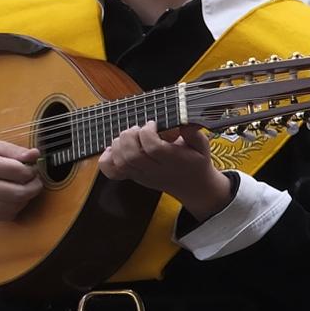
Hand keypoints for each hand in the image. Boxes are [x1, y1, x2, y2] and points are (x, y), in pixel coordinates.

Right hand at [0, 136, 42, 220]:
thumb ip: (12, 150)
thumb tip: (35, 155)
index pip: (19, 172)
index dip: (31, 170)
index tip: (31, 167)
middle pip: (19, 193)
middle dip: (34, 187)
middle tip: (34, 180)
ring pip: (14, 207)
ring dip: (26, 199)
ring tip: (23, 188)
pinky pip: (4, 216)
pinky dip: (15, 208)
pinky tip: (12, 198)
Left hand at [98, 123, 233, 217]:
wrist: (193, 187)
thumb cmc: (196, 163)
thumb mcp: (203, 146)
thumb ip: (194, 133)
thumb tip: (183, 123)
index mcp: (173, 161)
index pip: (153, 148)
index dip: (148, 132)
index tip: (152, 123)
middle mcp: (155, 170)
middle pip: (132, 155)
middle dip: (130, 136)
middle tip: (138, 129)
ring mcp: (142, 175)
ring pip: (121, 162)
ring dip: (119, 144)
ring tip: (129, 137)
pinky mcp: (133, 177)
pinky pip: (112, 172)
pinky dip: (106, 159)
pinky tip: (113, 150)